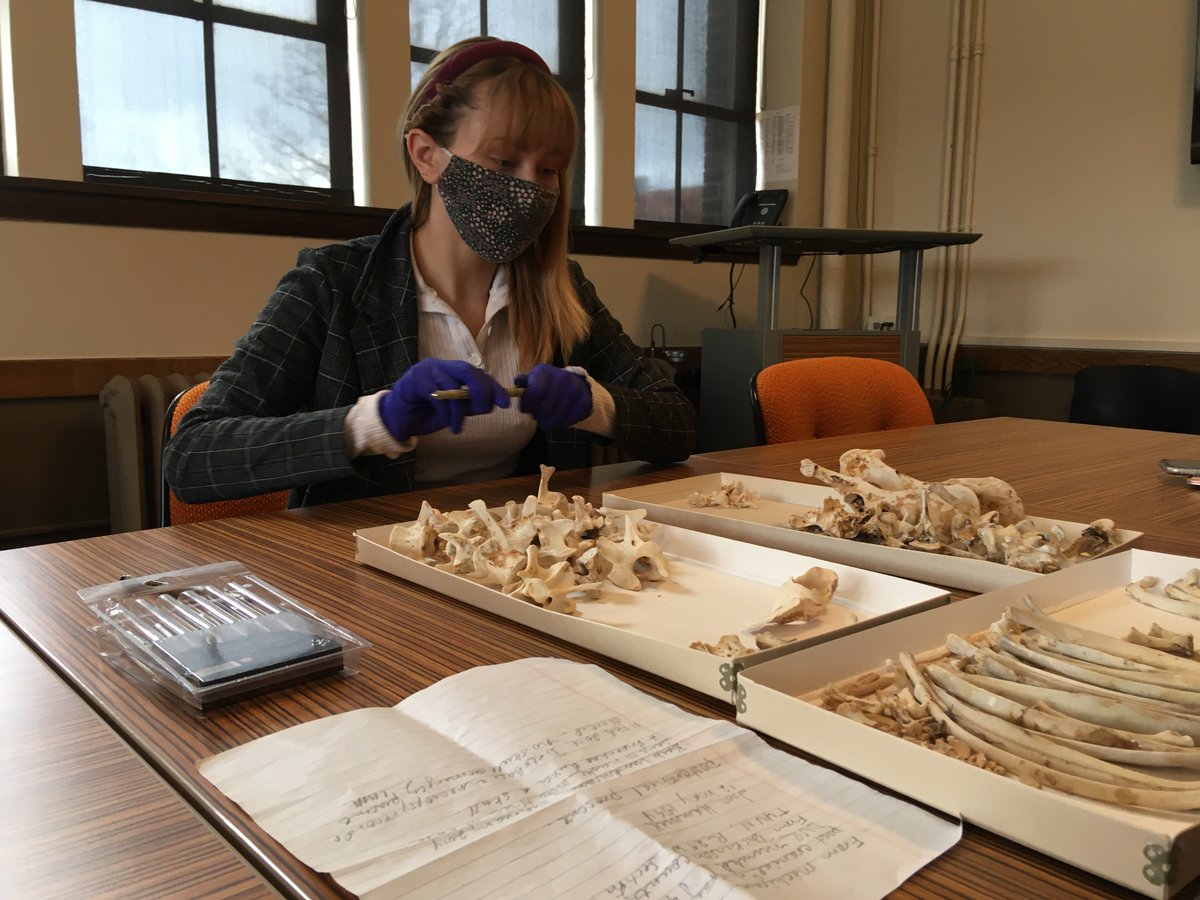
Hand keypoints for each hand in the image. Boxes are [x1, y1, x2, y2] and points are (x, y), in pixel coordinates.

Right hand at [378, 359, 508, 440]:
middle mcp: (439, 366)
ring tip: (458, 426)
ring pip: (453, 386)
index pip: (477, 373)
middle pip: (468, 371)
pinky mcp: (414, 381)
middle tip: (484, 410)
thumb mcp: (453, 411)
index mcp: (450, 370)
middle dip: (481, 391)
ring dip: (460, 410)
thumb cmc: (425, 414)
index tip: (505, 403)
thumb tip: (491, 403)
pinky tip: (448, 424)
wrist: (395, 421)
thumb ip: (469, 405)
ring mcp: (426, 371)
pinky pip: (438, 395)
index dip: (493, 387)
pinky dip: (447, 412)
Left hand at [514, 364, 591, 429]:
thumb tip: (517, 382)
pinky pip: (567, 422)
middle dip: (536, 415)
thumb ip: (525, 383)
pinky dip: (559, 424)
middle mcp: (561, 378)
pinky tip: (557, 419)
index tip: (525, 409)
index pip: (534, 392)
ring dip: (547, 422)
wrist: (576, 384)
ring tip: (545, 418)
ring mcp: (574, 391)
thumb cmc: (549, 384)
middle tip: (536, 415)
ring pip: (555, 418)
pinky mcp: (583, 403)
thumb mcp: (535, 379)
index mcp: (545, 372)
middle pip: (544, 408)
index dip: (527, 404)